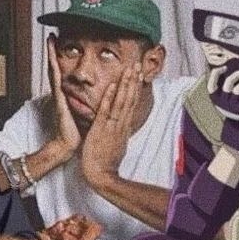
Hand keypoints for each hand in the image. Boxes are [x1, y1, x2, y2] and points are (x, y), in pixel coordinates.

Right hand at [47, 34, 80, 159]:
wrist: (68, 144)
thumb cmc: (76, 130)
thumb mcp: (82, 111)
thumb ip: (85, 102)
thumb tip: (94, 95)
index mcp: (66, 94)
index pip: (63, 71)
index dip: (61, 57)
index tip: (60, 43)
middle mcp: (61, 92)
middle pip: (55, 66)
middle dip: (52, 50)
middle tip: (50, 35)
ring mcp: (58, 95)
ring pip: (54, 69)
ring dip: (51, 54)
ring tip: (49, 40)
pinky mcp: (59, 100)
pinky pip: (56, 81)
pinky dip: (54, 69)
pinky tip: (53, 59)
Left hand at [81, 63, 140, 185]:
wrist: (100, 175)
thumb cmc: (105, 162)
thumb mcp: (117, 144)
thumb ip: (120, 133)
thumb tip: (122, 126)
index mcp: (123, 127)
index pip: (131, 104)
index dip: (135, 88)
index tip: (138, 74)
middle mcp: (120, 124)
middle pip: (130, 99)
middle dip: (134, 81)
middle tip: (137, 64)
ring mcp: (112, 126)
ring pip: (122, 102)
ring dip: (126, 84)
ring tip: (129, 69)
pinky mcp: (101, 129)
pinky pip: (106, 110)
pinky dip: (110, 97)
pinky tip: (113, 85)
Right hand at [208, 59, 238, 153]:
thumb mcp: (231, 100)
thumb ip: (228, 89)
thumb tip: (234, 73)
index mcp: (215, 99)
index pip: (211, 85)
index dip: (215, 75)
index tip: (224, 67)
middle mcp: (221, 102)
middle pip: (228, 83)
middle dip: (237, 75)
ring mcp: (230, 105)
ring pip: (237, 88)